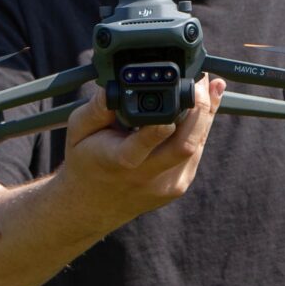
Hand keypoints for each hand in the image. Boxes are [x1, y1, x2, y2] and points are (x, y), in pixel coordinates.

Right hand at [54, 77, 225, 227]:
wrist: (92, 206)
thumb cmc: (85, 161)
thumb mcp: (78, 129)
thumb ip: (98, 106)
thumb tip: (119, 82)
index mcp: (120, 160)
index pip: (151, 137)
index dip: (169, 114)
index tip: (181, 88)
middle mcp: (147, 175)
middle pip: (186, 143)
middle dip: (201, 109)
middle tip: (202, 80)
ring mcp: (166, 184)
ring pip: (197, 145)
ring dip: (206, 114)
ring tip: (206, 87)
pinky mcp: (178, 186)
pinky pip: (196, 152)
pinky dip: (200, 129)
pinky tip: (201, 109)